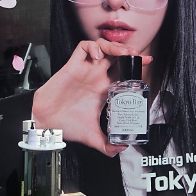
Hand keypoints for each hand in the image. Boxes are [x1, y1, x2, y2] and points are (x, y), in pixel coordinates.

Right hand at [32, 38, 151, 156]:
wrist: (46, 123)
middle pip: (116, 55)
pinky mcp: (73, 65)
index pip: (124, 71)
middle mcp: (96, 76)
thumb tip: (122, 149)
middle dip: (128, 52)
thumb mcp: (93, 137)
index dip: (135, 65)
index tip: (148, 63)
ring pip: (102, 47)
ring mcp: (85, 69)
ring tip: (121, 52)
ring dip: (113, 46)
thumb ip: (108, 145)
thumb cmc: (66, 125)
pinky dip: (92, 47)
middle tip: (137, 56)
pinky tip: (97, 55)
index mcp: (104, 89)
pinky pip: (83, 47)